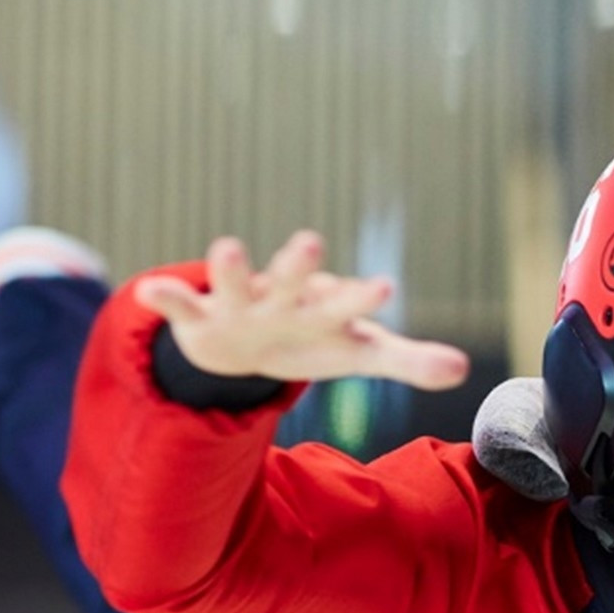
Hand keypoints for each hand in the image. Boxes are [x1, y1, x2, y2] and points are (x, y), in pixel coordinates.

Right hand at [133, 231, 471, 387]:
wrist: (244, 346)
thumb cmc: (310, 341)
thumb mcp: (356, 354)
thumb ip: (408, 360)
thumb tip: (464, 370)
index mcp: (322, 311)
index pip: (348, 304)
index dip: (363, 297)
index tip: (384, 285)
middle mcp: (283, 301)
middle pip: (293, 282)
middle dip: (299, 266)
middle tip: (311, 242)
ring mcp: (239, 306)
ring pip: (234, 285)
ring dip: (230, 269)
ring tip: (226, 248)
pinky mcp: (201, 319)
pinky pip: (181, 307)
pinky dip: (167, 298)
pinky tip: (149, 292)